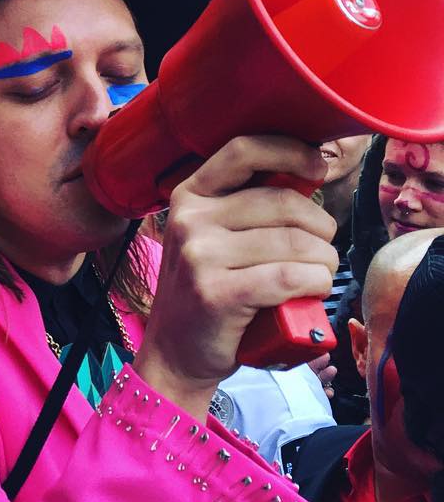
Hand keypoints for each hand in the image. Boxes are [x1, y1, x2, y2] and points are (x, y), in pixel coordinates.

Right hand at [135, 136, 336, 416]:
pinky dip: (315, 284)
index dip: (290, 150)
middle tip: (323, 250)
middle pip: (284, 202)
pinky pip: (290, 277)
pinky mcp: (216, 293)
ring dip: (324, 262)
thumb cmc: (210, 290)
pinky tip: (312, 291)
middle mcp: (189, 219)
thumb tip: (311, 171)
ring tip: (318, 274)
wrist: (177, 352)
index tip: (319, 165)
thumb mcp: (214, 236)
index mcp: (189, 195)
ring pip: (295, 243)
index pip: (243, 149)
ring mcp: (199, 256)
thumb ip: (249, 205)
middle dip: (322, 228)